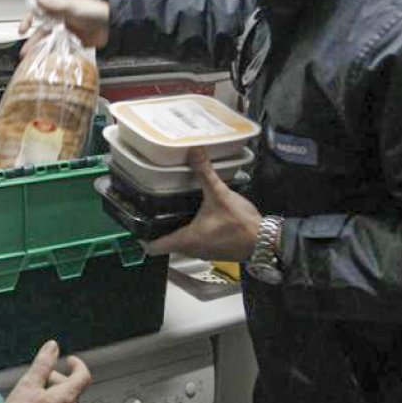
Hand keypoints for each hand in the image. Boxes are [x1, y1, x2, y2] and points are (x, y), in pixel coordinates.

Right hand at [0, 340, 91, 402]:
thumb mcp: (29, 383)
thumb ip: (43, 363)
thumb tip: (52, 347)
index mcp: (66, 397)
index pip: (83, 376)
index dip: (78, 364)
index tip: (70, 360)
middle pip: (71, 388)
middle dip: (57, 379)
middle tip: (38, 379)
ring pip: (65, 402)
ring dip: (53, 394)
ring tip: (32, 396)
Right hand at [18, 0, 109, 57]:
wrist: (113, 26)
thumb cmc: (95, 12)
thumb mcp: (73, 6)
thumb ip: (54, 4)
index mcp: (60, 8)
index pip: (39, 12)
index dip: (29, 19)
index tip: (22, 28)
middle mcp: (62, 19)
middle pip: (42, 30)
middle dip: (32, 40)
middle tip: (25, 51)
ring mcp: (68, 31)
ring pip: (50, 41)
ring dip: (41, 49)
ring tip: (33, 59)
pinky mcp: (75, 42)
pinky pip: (61, 48)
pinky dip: (54, 54)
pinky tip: (49, 60)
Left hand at [144, 148, 261, 261]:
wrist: (265, 241)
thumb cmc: (239, 222)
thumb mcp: (220, 194)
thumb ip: (205, 172)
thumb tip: (194, 150)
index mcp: (186, 240)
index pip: (154, 247)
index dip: (142, 236)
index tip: (136, 222)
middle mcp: (191, 250)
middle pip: (166, 243)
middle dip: (158, 227)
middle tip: (151, 206)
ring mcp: (203, 252)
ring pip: (181, 243)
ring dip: (175, 228)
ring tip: (170, 207)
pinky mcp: (214, 251)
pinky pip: (195, 242)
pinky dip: (191, 231)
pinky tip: (194, 214)